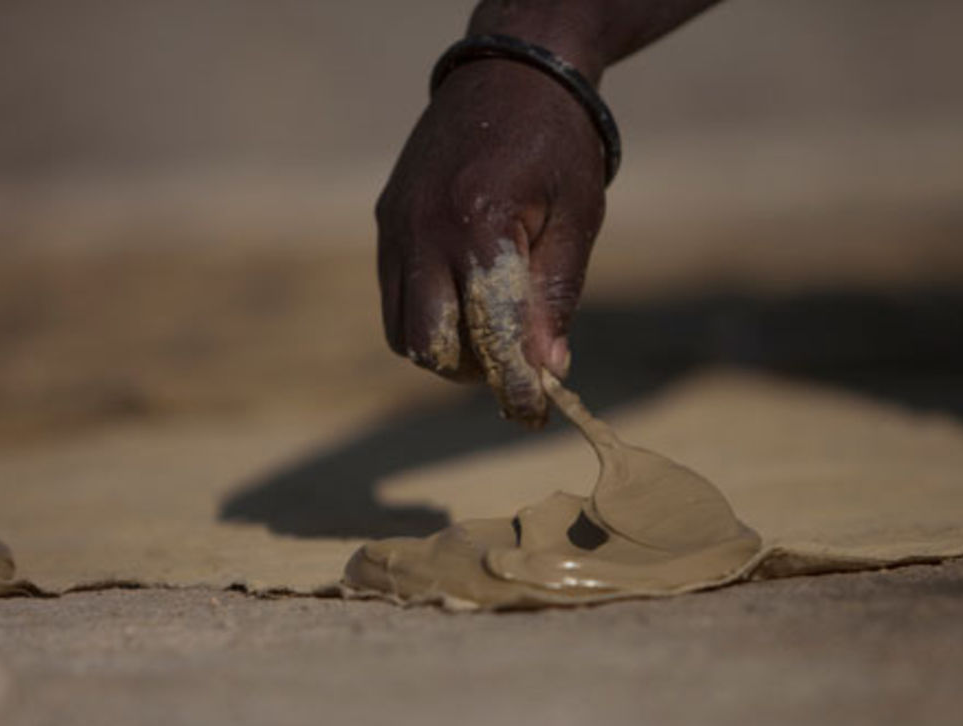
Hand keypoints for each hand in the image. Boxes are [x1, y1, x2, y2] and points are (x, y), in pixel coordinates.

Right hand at [376, 59, 605, 425]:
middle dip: (471, 372)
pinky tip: (464, 297)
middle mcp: (425, 231)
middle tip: (511, 363)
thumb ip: (556, 295)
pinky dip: (426, 316)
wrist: (508, 73)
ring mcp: (397, 228)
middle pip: (428, 347)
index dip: (514, 385)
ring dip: (444, 350)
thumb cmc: (557, 146)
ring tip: (488, 330)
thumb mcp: (576, 217)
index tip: (534, 415)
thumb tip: (548, 368)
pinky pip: (394, 296)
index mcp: (482, 228)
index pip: (491, 335)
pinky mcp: (387, 222)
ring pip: (402, 331)